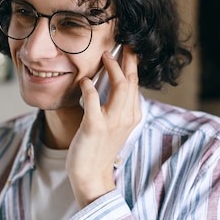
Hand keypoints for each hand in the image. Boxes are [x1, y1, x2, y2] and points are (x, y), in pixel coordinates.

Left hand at [66, 45, 140, 207]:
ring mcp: (112, 122)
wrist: (90, 176)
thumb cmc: (98, 148)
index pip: (135, 83)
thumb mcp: (113, 124)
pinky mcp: (95, 127)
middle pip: (131, 80)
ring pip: (120, 86)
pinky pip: (93, 100)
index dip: (132, 64)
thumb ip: (114, 104)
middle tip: (120, 43)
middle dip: (127, 58)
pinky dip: (88, 87)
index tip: (127, 48)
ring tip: (105, 56)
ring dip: (112, 68)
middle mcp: (127, 117)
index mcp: (133, 115)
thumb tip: (105, 80)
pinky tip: (84, 81)